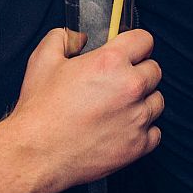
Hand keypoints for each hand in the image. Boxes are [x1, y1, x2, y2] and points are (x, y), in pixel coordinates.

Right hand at [7, 28, 163, 192]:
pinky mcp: (137, 146)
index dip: (135, 44)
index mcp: (110, 61)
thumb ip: (64, 38)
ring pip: (157, 101)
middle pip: (154, 71)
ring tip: (120, 107)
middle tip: (119, 82)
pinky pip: (155, 132)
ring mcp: (137, 118)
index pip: (145, 40)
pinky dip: (142, 131)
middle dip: (139, 72)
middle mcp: (130, 87)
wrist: (35, 154)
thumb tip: (80, 38)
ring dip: (143, 101)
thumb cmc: (40, 109)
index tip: (129, 52)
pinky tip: (122, 129)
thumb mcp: (43, 59)